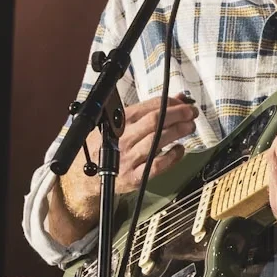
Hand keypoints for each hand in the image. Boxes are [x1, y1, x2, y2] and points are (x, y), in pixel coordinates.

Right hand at [47, 96, 195, 243]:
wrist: (84, 176)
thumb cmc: (104, 146)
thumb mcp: (118, 123)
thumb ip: (145, 112)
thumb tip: (176, 99)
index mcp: (119, 122)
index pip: (149, 107)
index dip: (170, 103)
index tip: (184, 102)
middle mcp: (123, 138)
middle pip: (156, 121)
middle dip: (178, 114)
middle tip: (192, 113)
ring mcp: (128, 158)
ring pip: (158, 140)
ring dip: (179, 131)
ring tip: (189, 127)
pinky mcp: (134, 176)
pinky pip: (158, 165)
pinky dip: (172, 157)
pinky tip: (180, 149)